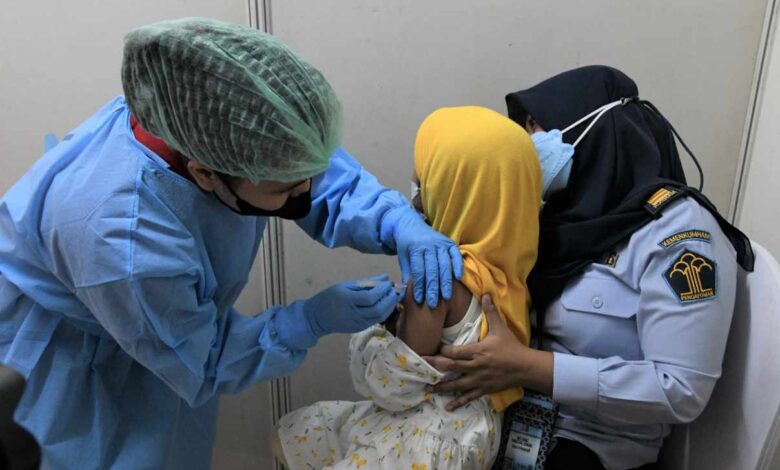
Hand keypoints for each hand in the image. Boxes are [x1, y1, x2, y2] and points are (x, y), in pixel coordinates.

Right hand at [303, 275, 398, 336]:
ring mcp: (357, 324)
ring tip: (393, 296)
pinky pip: (375, 321)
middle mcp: (353, 314)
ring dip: (390, 306)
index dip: (382, 290)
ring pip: (379, 317)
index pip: (370, 297)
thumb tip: (385, 277)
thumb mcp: (346, 285)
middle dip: (389, 299)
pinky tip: (386, 305)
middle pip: (377, 309)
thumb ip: (366, 282)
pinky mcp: (359, 329)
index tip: (388, 283)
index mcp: (348, 300)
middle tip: (394, 290)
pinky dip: (384, 312)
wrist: (317, 317)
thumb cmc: (330, 297)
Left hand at [390, 207, 462, 307]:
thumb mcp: (403, 259)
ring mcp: (440, 243)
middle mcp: (429, 245)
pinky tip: (458, 277)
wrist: (411, 226)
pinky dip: (457, 265)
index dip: (419, 286)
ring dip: (445, 281)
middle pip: (432, 269)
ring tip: (446, 297)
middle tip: (433, 304)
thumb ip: (406, 276)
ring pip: (444, 264)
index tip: (420, 300)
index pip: (418, 271)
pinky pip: (455, 254)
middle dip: (433, 288)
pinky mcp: (449, 242)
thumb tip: (403, 297)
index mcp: (415, 249)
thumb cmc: (407, 247)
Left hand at [423, 295, 552, 410]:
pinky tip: (447, 407)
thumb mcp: (500, 328)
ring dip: (440, 386)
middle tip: (420, 364)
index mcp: (477, 351)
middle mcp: (475, 367)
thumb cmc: (512, 347)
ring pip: (456, 385)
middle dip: (434, 365)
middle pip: (451, 367)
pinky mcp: (483, 390)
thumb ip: (490, 312)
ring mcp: (478, 380)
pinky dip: (457, 402)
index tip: (434, 347)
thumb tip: (485, 293)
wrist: (525, 367)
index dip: (443, 350)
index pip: (455, 352)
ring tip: (426, 388)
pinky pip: (468, 397)